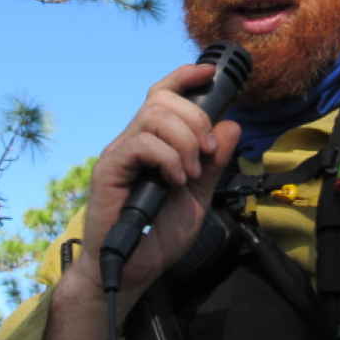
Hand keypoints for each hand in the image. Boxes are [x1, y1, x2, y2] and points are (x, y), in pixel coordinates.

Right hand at [69, 62, 240, 302]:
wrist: (134, 268)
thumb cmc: (160, 233)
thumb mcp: (199, 194)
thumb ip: (214, 162)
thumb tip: (231, 126)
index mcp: (155, 142)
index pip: (164, 94)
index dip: (184, 76)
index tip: (208, 72)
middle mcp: (134, 140)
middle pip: (162, 98)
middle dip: (195, 118)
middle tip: (206, 151)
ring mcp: (120, 153)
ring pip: (153, 116)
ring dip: (184, 140)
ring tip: (190, 173)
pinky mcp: (109, 169)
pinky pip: (142, 143)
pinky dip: (167, 158)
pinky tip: (175, 181)